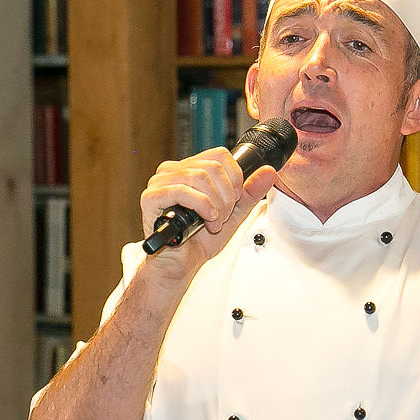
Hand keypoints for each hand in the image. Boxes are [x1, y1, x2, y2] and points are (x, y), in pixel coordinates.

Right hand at [139, 148, 278, 281]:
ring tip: (213, 222)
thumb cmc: (200, 240)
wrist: (182, 264)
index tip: (235, 199)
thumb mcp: (233, 213)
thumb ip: (250, 193)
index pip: (219, 154)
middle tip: (223, 216)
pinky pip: (181, 190)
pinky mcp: (150, 198)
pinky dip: (201, 205)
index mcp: (189, 169)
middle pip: (212, 166)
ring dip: (215, 204)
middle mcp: (172, 171)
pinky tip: (205, 219)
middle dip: (226, 196)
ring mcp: (159, 183)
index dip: (235, 177)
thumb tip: (269, 172)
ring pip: (199, 177)